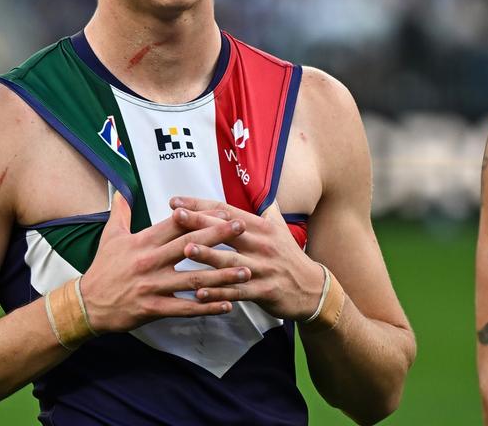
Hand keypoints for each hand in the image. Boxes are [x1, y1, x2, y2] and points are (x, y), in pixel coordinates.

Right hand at [78, 192, 247, 332]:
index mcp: (143, 242)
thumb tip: (121, 190)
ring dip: (222, 276)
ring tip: (246, 271)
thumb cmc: (102, 269)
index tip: (224, 210)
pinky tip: (227, 305)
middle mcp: (150, 261)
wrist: (86, 305)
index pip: (176, 224)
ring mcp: (152, 286)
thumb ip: (120, 213)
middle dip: (218, 236)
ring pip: (193, 279)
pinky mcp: (152, 308)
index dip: (201, 216)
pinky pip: (185, 308)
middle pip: (189, 245)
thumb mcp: (110, 237)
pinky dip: (207, 307)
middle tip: (242, 228)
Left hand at [168, 196, 326, 321]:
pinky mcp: (264, 290)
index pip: (227, 211)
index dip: (202, 205)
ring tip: (185, 250)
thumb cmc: (290, 257)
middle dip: (200, 223)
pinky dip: (218, 292)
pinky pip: (237, 291)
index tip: (177, 201)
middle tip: (175, 215)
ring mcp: (263, 268)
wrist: (312, 288)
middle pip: (226, 231)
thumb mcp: (281, 230)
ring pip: (231, 260)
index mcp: (262, 228)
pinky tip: (199, 292)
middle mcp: (262, 244)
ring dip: (208, 255)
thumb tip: (264, 194)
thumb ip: (268, 213)